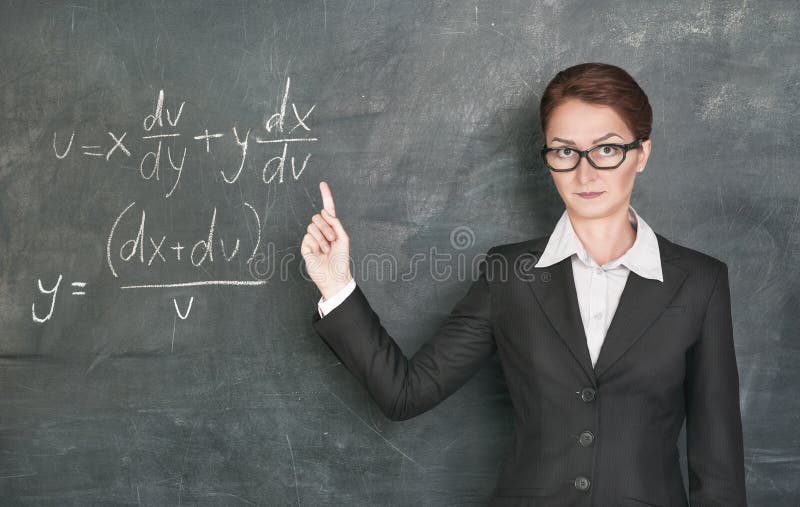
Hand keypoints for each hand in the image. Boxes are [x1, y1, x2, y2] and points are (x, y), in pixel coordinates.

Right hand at [301, 181, 352, 299]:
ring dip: (323, 236)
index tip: (323, 184)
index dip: (326, 196)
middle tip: (333, 240)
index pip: (327, 209)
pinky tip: (320, 251)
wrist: (334, 276)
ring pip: (313, 225)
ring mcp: (312, 238)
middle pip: (318, 216)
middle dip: (327, 227)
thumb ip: (335, 222)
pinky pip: (308, 235)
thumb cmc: (341, 260)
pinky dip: (317, 242)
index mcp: (332, 228)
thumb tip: (324, 211)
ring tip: (327, 248)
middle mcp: (321, 231)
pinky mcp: (305, 246)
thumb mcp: (343, 238)